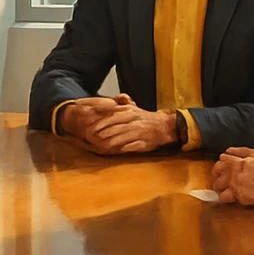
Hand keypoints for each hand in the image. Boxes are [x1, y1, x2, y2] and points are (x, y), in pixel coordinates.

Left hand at [60, 95, 177, 154]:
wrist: (165, 127)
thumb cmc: (144, 118)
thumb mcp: (132, 108)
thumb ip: (119, 104)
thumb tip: (108, 102)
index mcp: (129, 112)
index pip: (111, 117)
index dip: (99, 124)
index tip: (88, 129)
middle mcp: (133, 121)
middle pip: (113, 128)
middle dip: (100, 135)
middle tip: (89, 140)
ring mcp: (139, 133)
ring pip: (120, 138)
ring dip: (107, 143)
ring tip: (97, 147)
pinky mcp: (143, 144)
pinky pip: (129, 147)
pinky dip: (119, 150)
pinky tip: (112, 152)